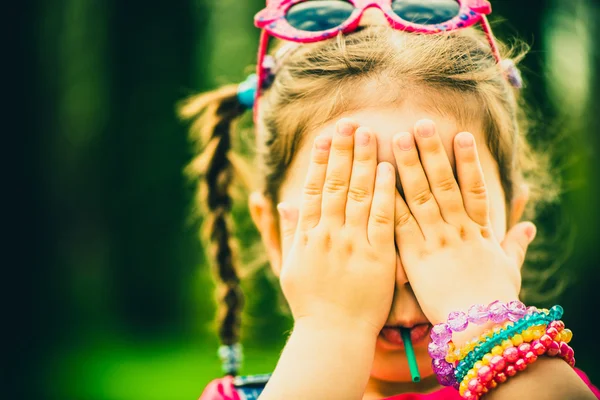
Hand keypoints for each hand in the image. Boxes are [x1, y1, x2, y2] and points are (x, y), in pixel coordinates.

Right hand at [277, 119, 396, 336]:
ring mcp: (353, 244)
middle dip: (342, 151)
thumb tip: (280, 202)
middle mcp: (328, 234)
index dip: (319, 160)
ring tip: (367, 133)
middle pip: (336, 184)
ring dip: (362, 161)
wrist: (333, 335)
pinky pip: (383, 218)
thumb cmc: (310, 303)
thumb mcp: (289, 267)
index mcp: (307, 236)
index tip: (325, 137)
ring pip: (358, 194)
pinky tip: (387, 168)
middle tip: (349, 123)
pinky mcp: (378, 257)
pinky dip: (384, 192)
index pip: (312, 189)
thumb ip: (287, 233)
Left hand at [391, 120, 535, 326]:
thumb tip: (528, 227)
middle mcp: (456, 229)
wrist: (479, 329)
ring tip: (398, 138)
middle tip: (420, 124)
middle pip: (443, 183)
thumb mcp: (509, 269)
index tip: (461, 135)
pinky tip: (377, 179)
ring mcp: (434, 240)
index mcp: (479, 231)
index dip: (468, 161)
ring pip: (420, 195)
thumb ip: (514, 244)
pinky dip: (389, 200)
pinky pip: (398, 222)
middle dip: (432, 152)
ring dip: (408, 165)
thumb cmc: (495, 301)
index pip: (474, 188)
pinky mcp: (414, 255)